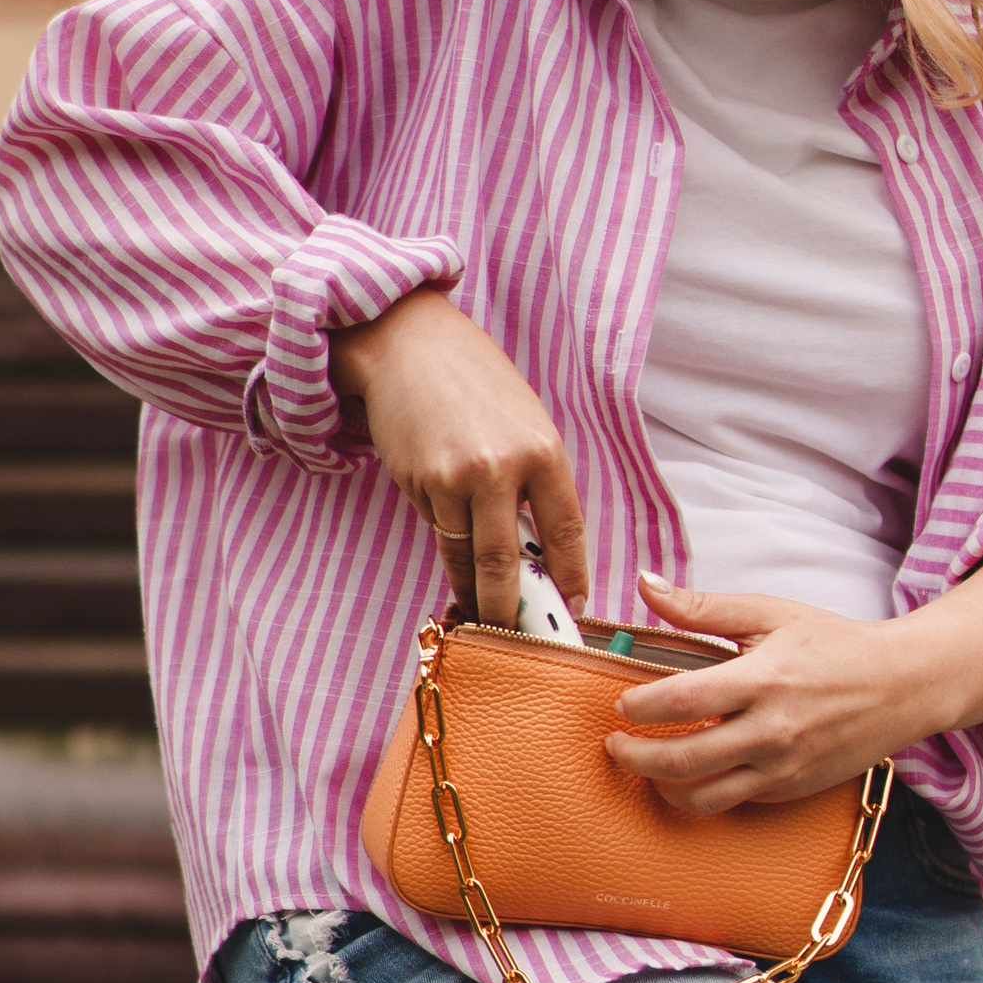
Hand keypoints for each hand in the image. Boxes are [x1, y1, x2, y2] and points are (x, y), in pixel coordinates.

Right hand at [330, 287, 588, 628]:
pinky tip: (447, 527)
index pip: (566, 532)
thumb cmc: (475, 384)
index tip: (574, 608)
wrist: (409, 344)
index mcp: (544, 451)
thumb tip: (541, 552)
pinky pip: (438, 530)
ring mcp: (456, 479)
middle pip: (507, 564)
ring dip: (473, 593)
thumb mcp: (526, 423)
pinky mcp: (420, 484)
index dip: (571, 579)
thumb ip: (537, 482)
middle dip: (511, 611)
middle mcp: (502, 468)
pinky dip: (447, 541)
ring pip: (466, 559)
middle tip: (516, 638)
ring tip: (481, 615)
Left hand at [608, 554, 982, 814]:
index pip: (683, 701)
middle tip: (616, 744)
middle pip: (683, 761)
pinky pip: (733, 801)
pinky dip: (702, 791)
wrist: (905, 686)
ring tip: (647, 765)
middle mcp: (772, 731)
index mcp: (764, 681)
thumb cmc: (836, 644)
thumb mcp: (771, 614)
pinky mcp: (790, 790)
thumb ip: (703, 606)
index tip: (621, 704)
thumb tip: (646, 584)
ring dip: (662, 786)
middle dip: (636, 757)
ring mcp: (782, 767)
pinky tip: (690, 771)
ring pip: (703, 797)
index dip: (641, 707)